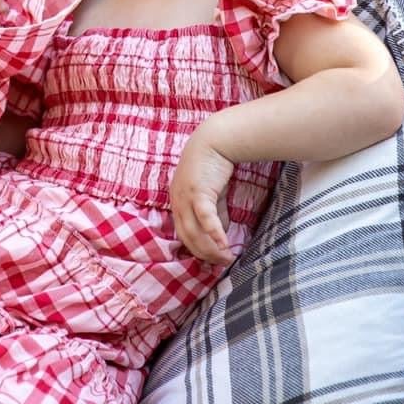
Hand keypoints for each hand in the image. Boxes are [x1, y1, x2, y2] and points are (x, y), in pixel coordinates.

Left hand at [170, 124, 236, 266]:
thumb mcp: (212, 193)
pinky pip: (205, 218)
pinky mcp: (198, 192)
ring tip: (226, 258)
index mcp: (178, 203)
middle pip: (187, 238)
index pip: (184, 234)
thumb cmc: (213, 164)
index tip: (212, 260)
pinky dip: (214, 233)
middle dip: (205, 254)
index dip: (198, 249)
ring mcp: (185, 198)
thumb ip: (215, 212)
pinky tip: (224, 244)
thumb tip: (221, 233)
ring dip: (211, 249)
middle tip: (222, 264)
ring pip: (195, 232)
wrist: (215, 139)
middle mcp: (177, 202)